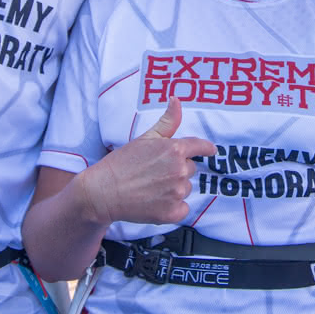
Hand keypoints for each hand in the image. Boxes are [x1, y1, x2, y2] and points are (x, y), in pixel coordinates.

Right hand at [75, 98, 211, 225]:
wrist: (103, 192)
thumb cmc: (121, 163)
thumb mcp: (144, 138)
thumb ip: (167, 122)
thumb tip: (176, 100)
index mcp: (174, 150)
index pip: (200, 147)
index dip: (206, 148)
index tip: (211, 150)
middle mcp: (179, 171)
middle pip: (190, 169)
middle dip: (176, 170)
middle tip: (154, 173)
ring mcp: (176, 193)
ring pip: (185, 189)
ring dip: (174, 189)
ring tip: (151, 188)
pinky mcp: (172, 213)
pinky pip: (183, 208)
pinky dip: (173, 208)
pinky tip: (155, 203)